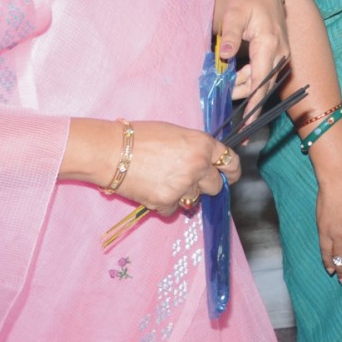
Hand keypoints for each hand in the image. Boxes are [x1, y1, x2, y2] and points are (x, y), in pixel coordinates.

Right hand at [118, 121, 234, 214]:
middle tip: (188, 179)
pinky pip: (173, 209)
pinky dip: (165, 203)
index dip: (231, 171)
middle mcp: (198, 166)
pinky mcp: (166, 202)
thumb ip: (196, 147)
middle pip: (216, 186)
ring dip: (183, 194)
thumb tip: (207, 161)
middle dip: (205, 184)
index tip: (230, 176)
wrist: (111, 151)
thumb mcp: (176, 133)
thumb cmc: (140, 137)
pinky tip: (152, 189)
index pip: (231, 162)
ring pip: (194, 199)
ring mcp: (183, 186)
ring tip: (162, 180)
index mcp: (202, 144)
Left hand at [217, 0, 291, 100]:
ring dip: (245, 88)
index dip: (254, 103)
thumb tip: (224, 56)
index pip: (261, 81)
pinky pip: (264, 74)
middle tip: (226, 107)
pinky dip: (250, 80)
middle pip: (262, 86)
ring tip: (225, 90)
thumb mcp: (235, 14)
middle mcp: (280, 54)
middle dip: (246, 99)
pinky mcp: (278, 56)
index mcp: (269, 45)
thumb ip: (229, 36)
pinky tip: (235, 81)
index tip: (248, 121)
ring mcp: (281, 56)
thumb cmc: (249, 0)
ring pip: (263, 81)